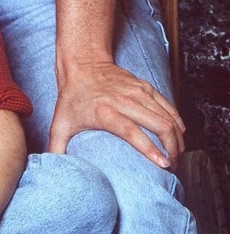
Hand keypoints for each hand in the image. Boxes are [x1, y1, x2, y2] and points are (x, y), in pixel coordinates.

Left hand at [49, 61, 185, 167]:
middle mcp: (124, 100)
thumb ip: (56, 147)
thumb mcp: (60, 122)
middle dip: (173, 148)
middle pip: (158, 124)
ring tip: (178, 155)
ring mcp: (137, 92)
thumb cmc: (72, 96)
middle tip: (174, 166)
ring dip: (177, 138)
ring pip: (167, 116)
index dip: (149, 148)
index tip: (164, 164)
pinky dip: (178, 121)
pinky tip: (180, 135)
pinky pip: (168, 105)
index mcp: (104, 111)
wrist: (82, 64)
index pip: (131, 131)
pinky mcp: (145, 86)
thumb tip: (53, 169)